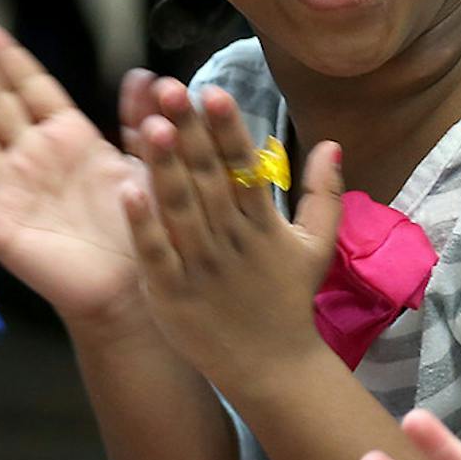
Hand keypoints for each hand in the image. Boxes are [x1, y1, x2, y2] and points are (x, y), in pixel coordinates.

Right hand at [0, 23, 148, 328]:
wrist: (136, 289)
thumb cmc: (144, 227)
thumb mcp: (150, 165)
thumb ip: (143, 120)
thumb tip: (145, 73)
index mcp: (68, 136)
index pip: (30, 87)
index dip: (6, 57)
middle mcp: (33, 158)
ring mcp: (13, 192)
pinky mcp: (1, 230)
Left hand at [121, 79, 341, 384]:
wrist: (274, 370)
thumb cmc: (288, 303)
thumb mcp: (315, 246)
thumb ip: (323, 194)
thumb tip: (333, 143)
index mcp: (262, 224)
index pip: (243, 167)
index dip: (228, 129)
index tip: (214, 91)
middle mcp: (231, 240)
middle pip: (207, 179)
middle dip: (190, 134)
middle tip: (171, 89)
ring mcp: (201, 267)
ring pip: (181, 209)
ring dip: (166, 168)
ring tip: (153, 126)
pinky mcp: (173, 294)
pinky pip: (156, 254)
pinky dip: (143, 225)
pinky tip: (127, 189)